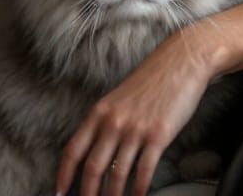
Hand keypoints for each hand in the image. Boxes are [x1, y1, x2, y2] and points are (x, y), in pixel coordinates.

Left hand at [55, 27, 218, 195]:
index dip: (63, 176)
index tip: (59, 193)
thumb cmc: (153, 78)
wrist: (183, 60)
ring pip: (117, 175)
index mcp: (100, 111)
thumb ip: (106, 120)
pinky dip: (139, 190)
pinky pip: (143, 171)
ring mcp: (135, 129)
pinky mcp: (158, 135)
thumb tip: (96, 150)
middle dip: (87, 193)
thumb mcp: (120, 96)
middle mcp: (113, 121)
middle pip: (92, 168)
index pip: (73, 150)